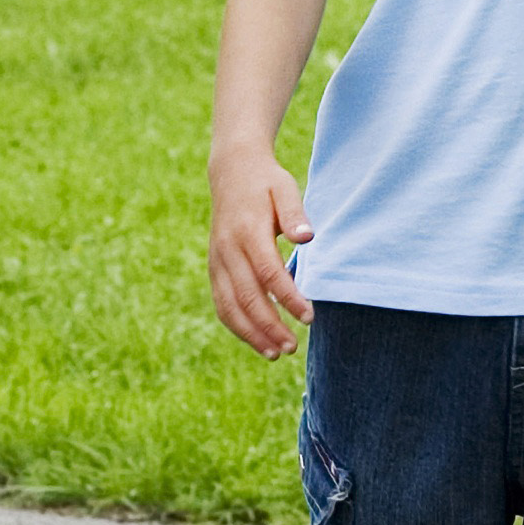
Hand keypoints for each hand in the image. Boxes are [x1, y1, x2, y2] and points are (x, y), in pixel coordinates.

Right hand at [210, 145, 314, 353]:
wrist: (232, 172)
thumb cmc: (266, 182)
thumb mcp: (285, 187)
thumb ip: (294, 213)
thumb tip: (306, 238)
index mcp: (247, 230)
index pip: (268, 272)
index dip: (287, 297)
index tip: (309, 316)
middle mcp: (227, 249)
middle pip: (247, 296)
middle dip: (270, 325)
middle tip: (293, 346)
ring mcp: (217, 260)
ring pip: (229, 306)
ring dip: (251, 333)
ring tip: (276, 353)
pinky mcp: (214, 268)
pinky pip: (221, 303)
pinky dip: (237, 326)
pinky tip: (257, 341)